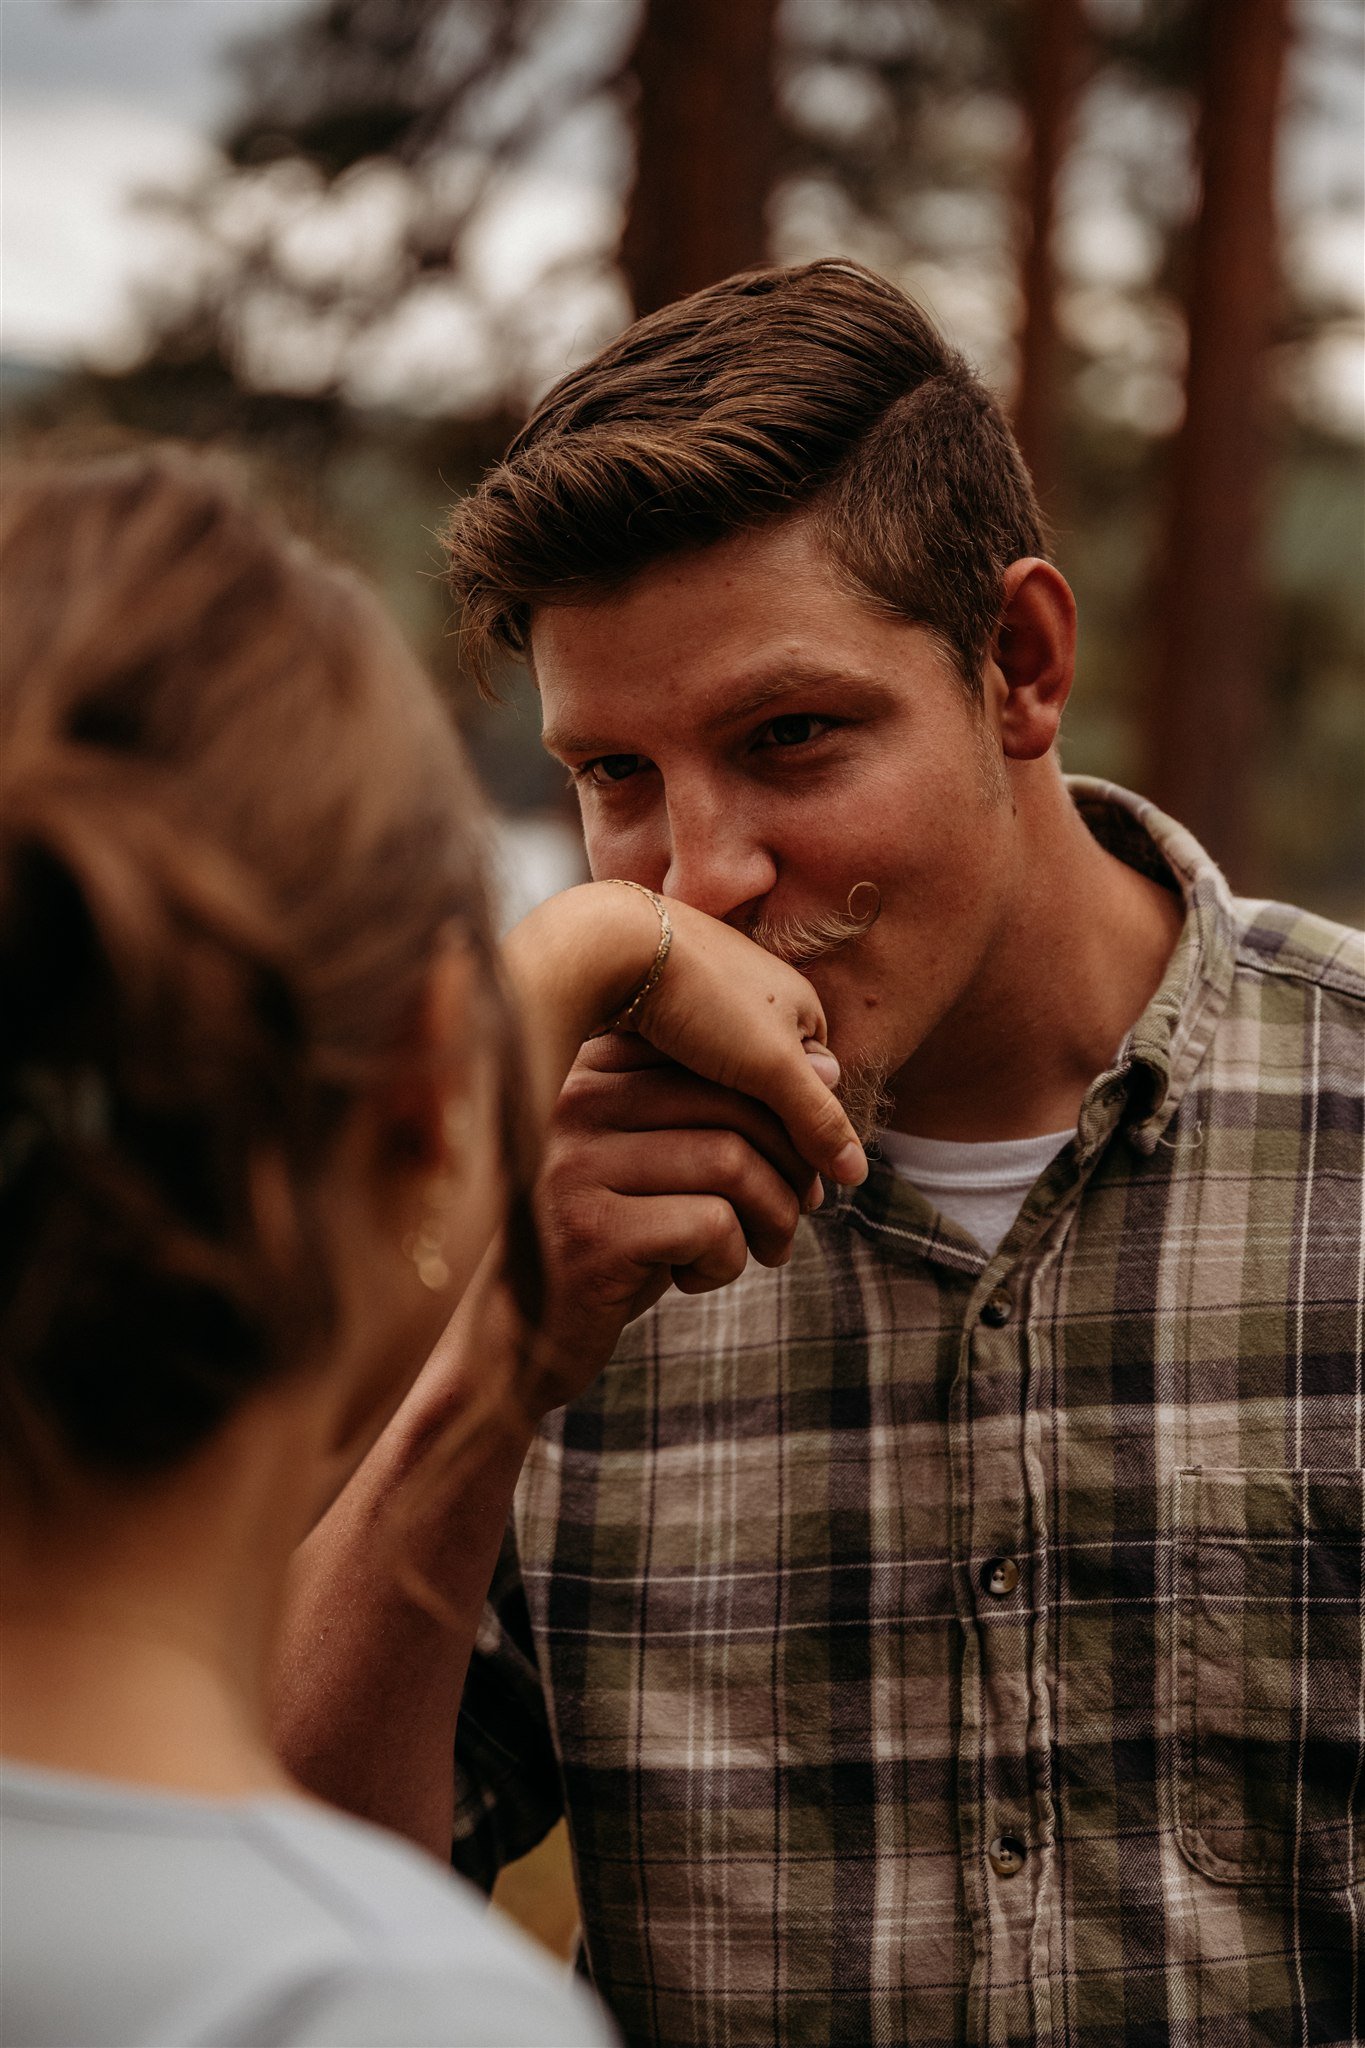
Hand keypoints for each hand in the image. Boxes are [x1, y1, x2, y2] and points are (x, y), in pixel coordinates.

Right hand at [525, 902, 866, 1412]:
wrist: (518, 1337)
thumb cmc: (611, 1240)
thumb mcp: (664, 1166)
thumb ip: (729, 1114)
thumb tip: (830, 1067)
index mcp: (592, 1072)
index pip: (716, 1062)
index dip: (779, 1114)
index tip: (794, 1166)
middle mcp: (574, 1104)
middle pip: (732, 1106)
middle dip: (789, 1166)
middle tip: (797, 1213)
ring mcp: (576, 1166)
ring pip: (731, 1162)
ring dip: (771, 1217)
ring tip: (761, 1250)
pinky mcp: (590, 1233)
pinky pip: (711, 1226)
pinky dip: (728, 1261)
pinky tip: (693, 1280)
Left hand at [630, 897, 865, 1188]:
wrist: (613, 944)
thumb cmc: (703, 999)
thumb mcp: (772, 1066)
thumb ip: (818, 1119)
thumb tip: (858, 1173)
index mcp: (800, 999)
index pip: (817, 1082)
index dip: (803, 1129)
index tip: (782, 1172)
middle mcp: (761, 989)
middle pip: (771, 1075)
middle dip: (759, 1116)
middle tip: (735, 1160)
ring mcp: (711, 990)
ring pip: (724, 1065)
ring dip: (715, 1098)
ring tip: (692, 1132)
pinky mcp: (665, 995)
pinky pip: (683, 1050)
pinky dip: (678, 1076)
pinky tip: (659, 1098)